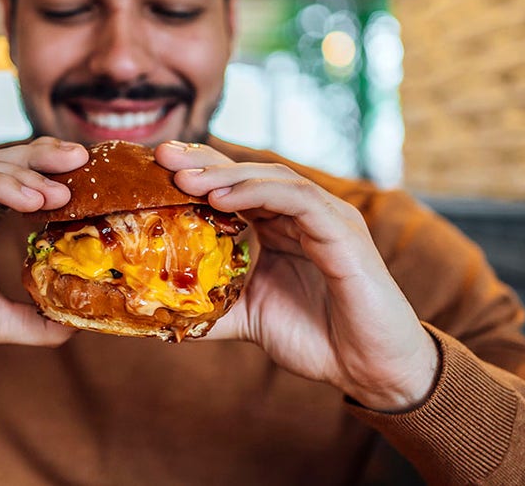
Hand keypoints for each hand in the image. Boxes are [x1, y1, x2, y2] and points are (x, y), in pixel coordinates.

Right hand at [0, 137, 87, 373]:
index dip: (53, 176)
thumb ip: (29, 321)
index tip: (93, 180)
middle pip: (4, 163)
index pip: (17, 182)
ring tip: (61, 185)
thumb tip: (72, 328)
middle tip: (84, 157)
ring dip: (23, 171)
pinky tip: (27, 196)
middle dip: (44, 157)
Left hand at [156, 141, 438, 412]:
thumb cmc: (318, 338)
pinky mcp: (344, 232)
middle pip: (248, 173)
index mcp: (280, 227)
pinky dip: (259, 193)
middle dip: (204, 162)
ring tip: (185, 179)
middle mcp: (303, 214)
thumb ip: (211, 309)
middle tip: (162, 156)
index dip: (197, 173)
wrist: (370, 368)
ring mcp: (326, 218)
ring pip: (272, 179)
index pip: (235, 187)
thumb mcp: (248, 319)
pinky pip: (298, 199)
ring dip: (225, 175)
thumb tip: (159, 312)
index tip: (155, 168)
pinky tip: (222, 198)